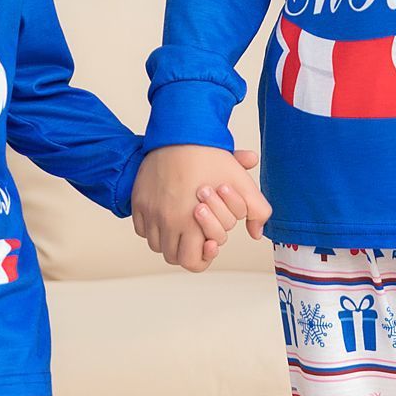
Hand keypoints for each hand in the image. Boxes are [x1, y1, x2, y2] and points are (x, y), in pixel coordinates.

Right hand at [132, 144, 270, 272]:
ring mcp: (150, 212)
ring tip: (183, 224)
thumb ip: (256, 211)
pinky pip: (142, 228)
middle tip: (196, 234)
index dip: (203, 257)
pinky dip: (153, 227)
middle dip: (187, 250)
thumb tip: (256, 232)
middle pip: (172, 256)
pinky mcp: (138, 202)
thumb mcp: (242, 184)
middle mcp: (167, 221)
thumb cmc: (209, 157)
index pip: (192, 262)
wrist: (179, 133)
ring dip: (169, 239)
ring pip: (156, 244)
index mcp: (191, 223)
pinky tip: (167, 214)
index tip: (209, 244)